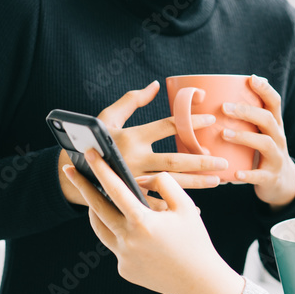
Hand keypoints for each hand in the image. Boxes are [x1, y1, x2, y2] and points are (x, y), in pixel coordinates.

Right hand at [58, 80, 232, 205]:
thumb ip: (132, 101)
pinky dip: (175, 206)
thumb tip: (155, 85)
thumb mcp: (107, 117)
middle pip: (174, 160)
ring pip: (170, 183)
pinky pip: (157, 203)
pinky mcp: (130, 196)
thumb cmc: (91, 140)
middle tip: (224, 162)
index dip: (190, 122)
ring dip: (196, 183)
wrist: (70, 173)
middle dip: (201, 161)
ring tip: (218, 180)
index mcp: (131, 137)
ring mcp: (133, 180)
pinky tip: (196, 208)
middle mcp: (134, 159)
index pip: (167, 126)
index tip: (212, 120)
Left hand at [63, 149, 245, 293]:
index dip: (101, 169)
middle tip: (70, 170)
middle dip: (82, 186)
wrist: (198, 282)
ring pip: (100, 228)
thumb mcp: (185, 206)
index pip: (115, 189)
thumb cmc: (195, 241)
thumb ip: (165, 184)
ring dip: (96, 210)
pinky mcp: (123, 269)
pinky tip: (131, 229)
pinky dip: (120, 233)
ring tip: (95, 196)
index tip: (90, 154)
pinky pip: (115, 245)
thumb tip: (143, 178)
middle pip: (96, 208)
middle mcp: (127, 240)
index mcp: (143, 222)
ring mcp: (122, 257)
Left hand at [221, 75, 294, 209]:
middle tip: (224, 107)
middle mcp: (278, 138)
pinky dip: (248, 174)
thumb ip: (244, 119)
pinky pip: (260, 175)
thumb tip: (212, 99)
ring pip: (265, 143)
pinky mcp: (271, 177)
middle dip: (247, 112)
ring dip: (244, 137)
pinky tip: (235, 172)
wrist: (282, 183)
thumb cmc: (261, 152)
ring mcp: (276, 157)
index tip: (251, 78)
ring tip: (224, 134)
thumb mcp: (259, 133)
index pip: (274, 102)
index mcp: (274, 125)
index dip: (265, 89)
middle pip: (268, 119)